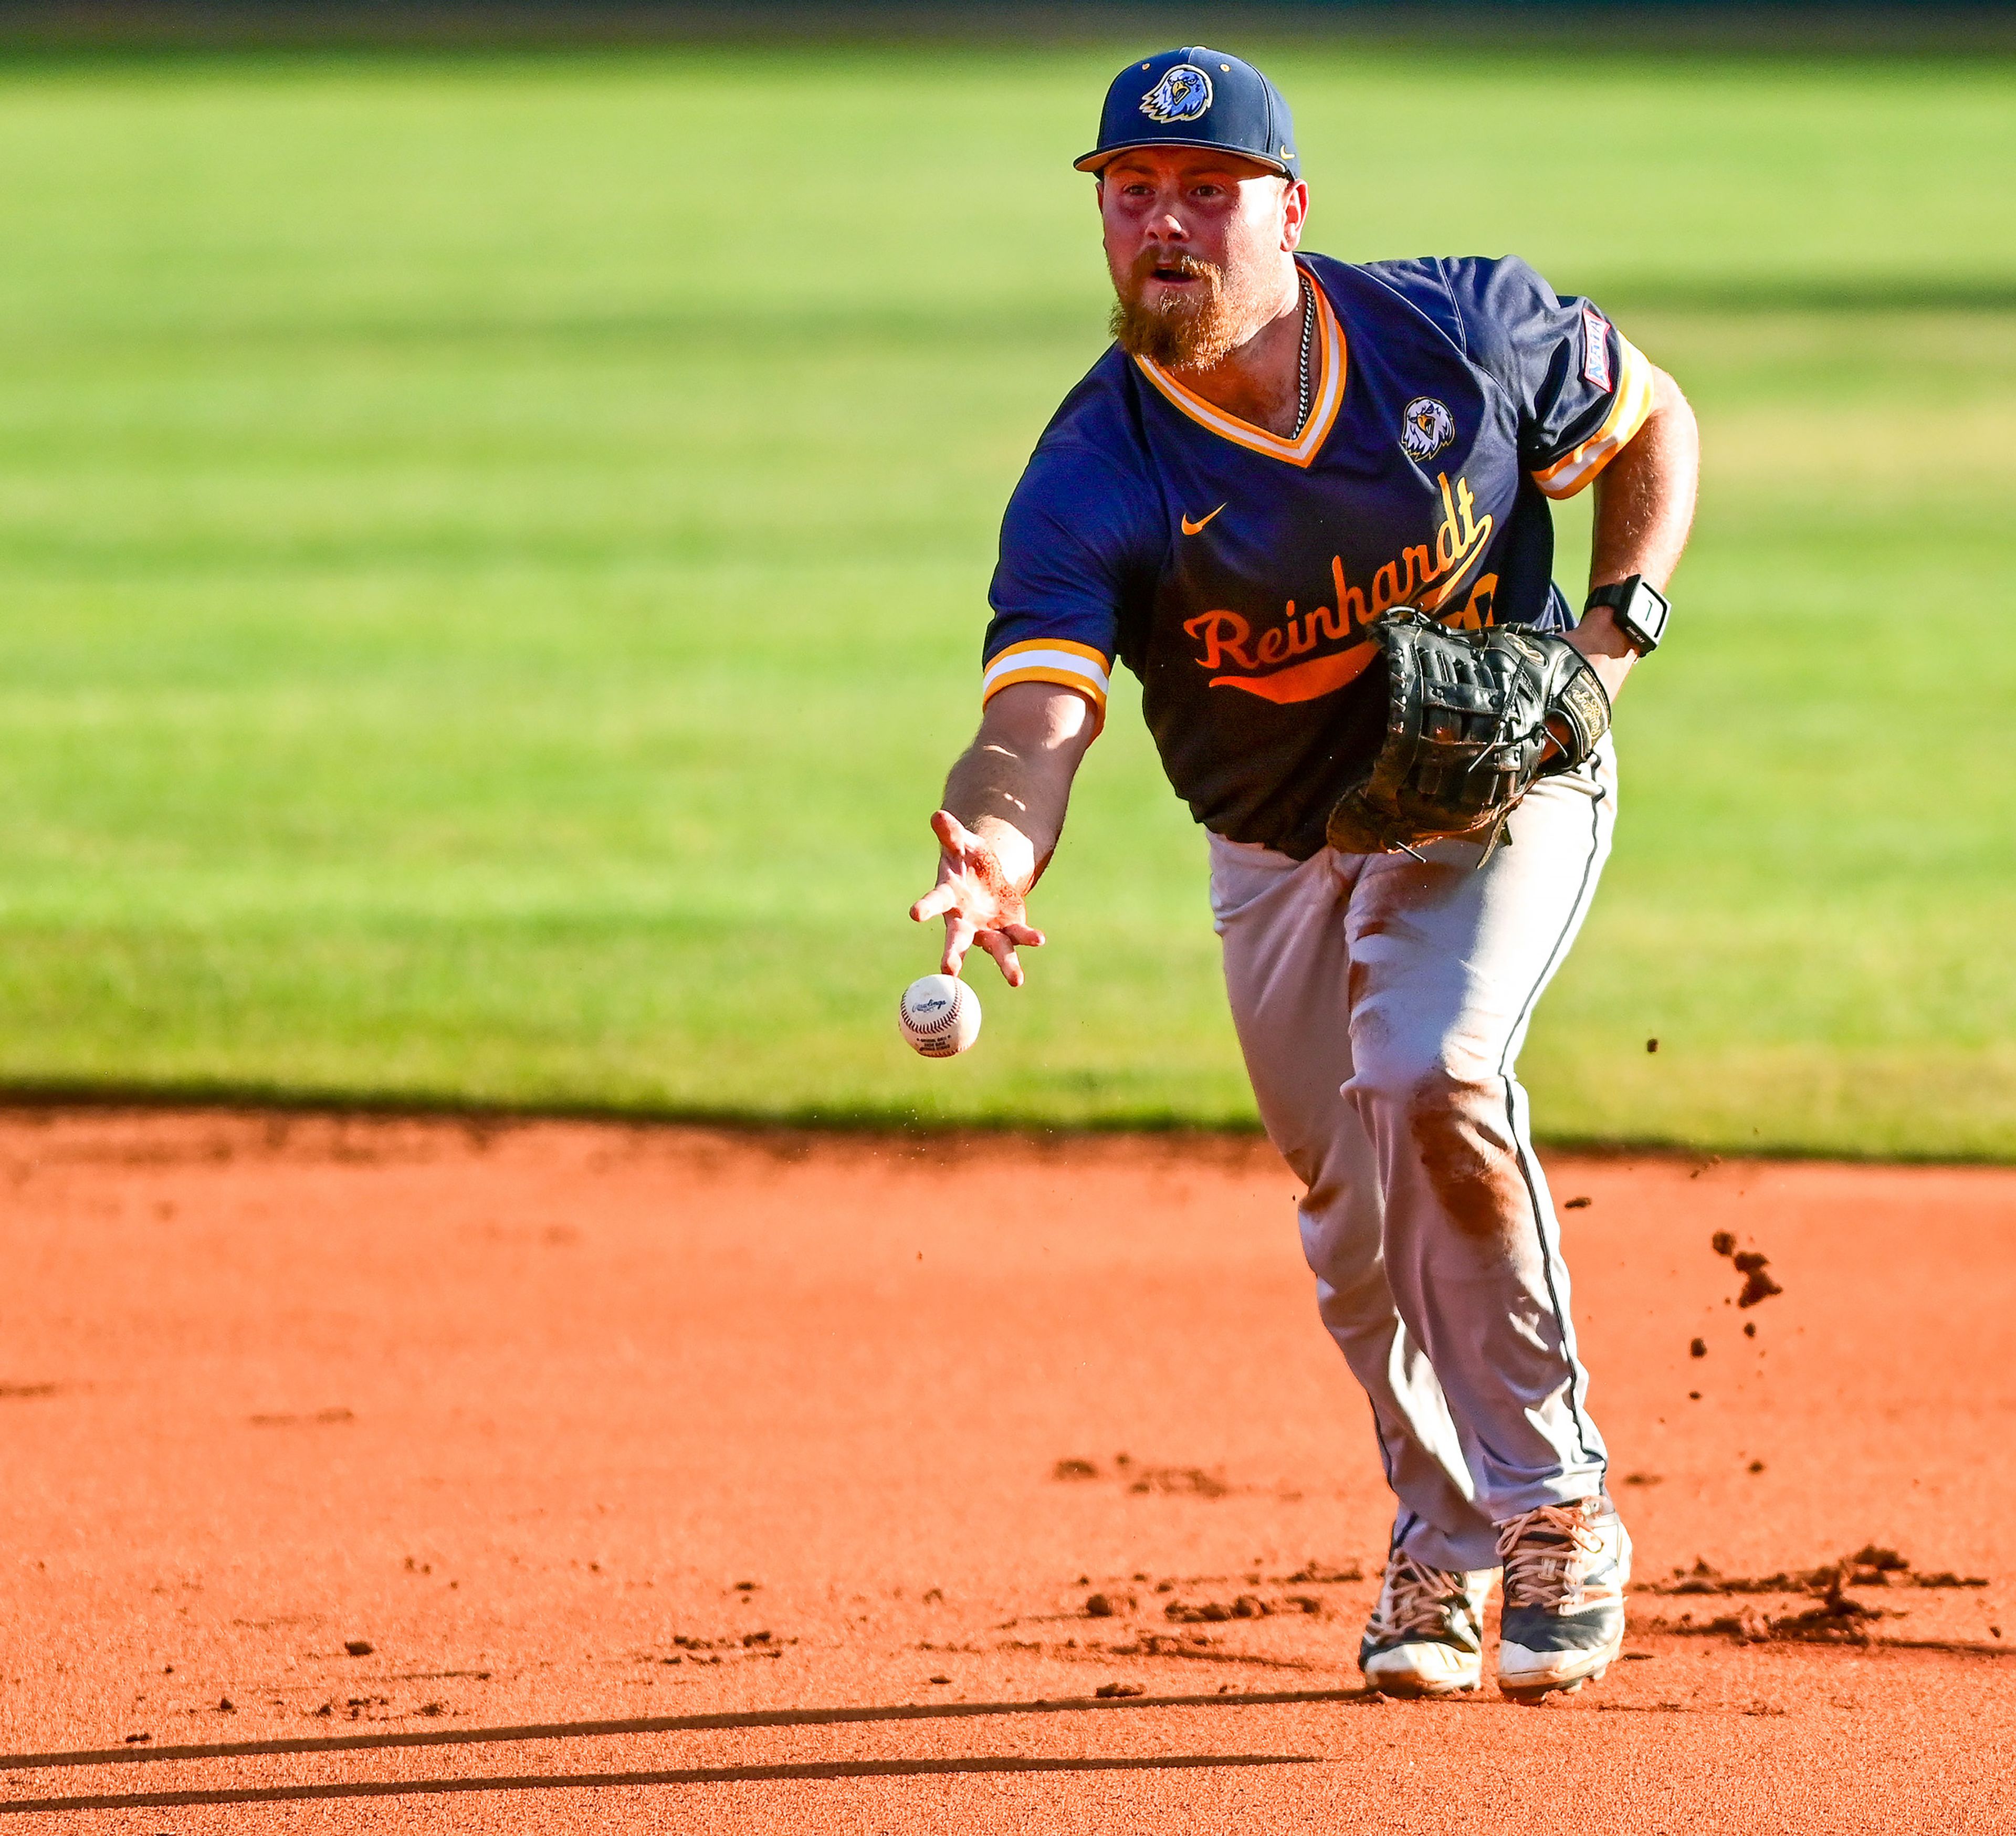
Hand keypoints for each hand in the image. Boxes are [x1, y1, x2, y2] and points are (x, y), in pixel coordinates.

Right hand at [907, 810, 1045, 986]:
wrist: (988, 879)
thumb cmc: (968, 860)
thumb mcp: (963, 844)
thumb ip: (951, 833)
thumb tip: (938, 814)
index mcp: (948, 896)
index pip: (934, 901)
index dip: (925, 907)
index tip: (914, 914)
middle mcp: (964, 919)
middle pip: (957, 938)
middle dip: (953, 953)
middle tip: (948, 970)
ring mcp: (986, 929)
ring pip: (994, 948)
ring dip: (1005, 964)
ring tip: (1016, 980)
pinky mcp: (1008, 929)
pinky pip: (1018, 936)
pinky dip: (1028, 938)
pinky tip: (1039, 940)